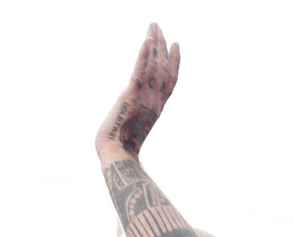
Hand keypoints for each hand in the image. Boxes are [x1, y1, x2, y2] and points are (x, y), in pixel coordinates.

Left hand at [97, 22, 179, 155]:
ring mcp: (145, 97)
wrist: (117, 154)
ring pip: (154, 65)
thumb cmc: (121, 146)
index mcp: (157, 108)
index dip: (175, 62)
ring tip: (154, 26)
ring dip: (154, 43)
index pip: (170, 80)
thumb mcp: (133, 126)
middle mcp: (155, 100)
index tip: (175, 45)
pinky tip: (147, 40)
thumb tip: (129, 111)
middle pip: (164, 68)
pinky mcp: (132, 95)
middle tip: (159, 27)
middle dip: (162, 45)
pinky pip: (140, 70)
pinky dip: (144, 54)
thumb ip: (136, 114)